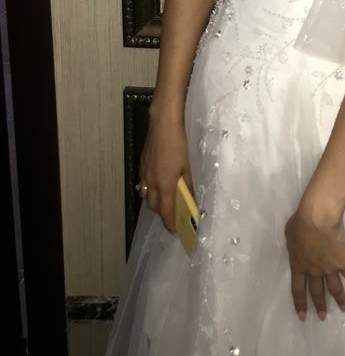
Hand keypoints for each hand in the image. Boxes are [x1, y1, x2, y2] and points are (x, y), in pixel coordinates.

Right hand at [139, 106, 192, 234]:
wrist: (162, 124)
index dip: (169, 223)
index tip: (174, 231)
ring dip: (154, 202)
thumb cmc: (178, 144)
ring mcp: (144, 173)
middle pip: (153, 206)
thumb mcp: (187, 166)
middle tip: (172, 214)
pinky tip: (156, 183)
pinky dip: (149, 189)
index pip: (165, 211)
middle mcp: (151, 183)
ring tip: (164, 200)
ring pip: (146, 195)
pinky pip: (143, 184)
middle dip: (162, 213)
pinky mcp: (142, 164)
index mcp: (164, 185)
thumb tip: (190, 199)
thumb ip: (187, 185)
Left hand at [284, 203, 344, 320]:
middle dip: (320, 305)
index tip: (303, 316)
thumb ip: (293, 245)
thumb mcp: (289, 234)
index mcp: (298, 265)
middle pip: (317, 291)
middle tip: (323, 317)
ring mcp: (329, 268)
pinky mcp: (343, 262)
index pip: (298, 290)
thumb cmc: (300, 222)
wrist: (317, 218)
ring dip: (339, 299)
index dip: (300, 304)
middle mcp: (314, 271)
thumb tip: (295, 245)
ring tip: (343, 308)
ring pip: (335, 288)